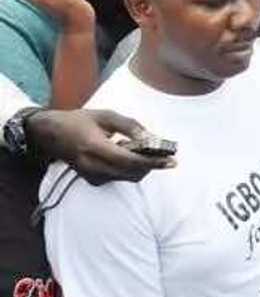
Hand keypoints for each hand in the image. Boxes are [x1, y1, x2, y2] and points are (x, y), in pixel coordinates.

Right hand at [25, 109, 175, 183]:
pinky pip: (119, 177)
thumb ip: (131, 126)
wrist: (51, 134)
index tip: (172, 161)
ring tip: (136, 148)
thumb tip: (152, 138)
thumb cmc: (79, 121)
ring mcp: (91, 176)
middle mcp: (92, 166)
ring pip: (128, 177)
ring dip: (141, 166)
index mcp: (95, 147)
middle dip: (150, 164)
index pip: (130, 161)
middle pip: (132, 173)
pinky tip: (123, 153)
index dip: (153, 162)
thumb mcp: (106, 116)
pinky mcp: (92, 180)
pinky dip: (129, 168)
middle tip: (161, 152)